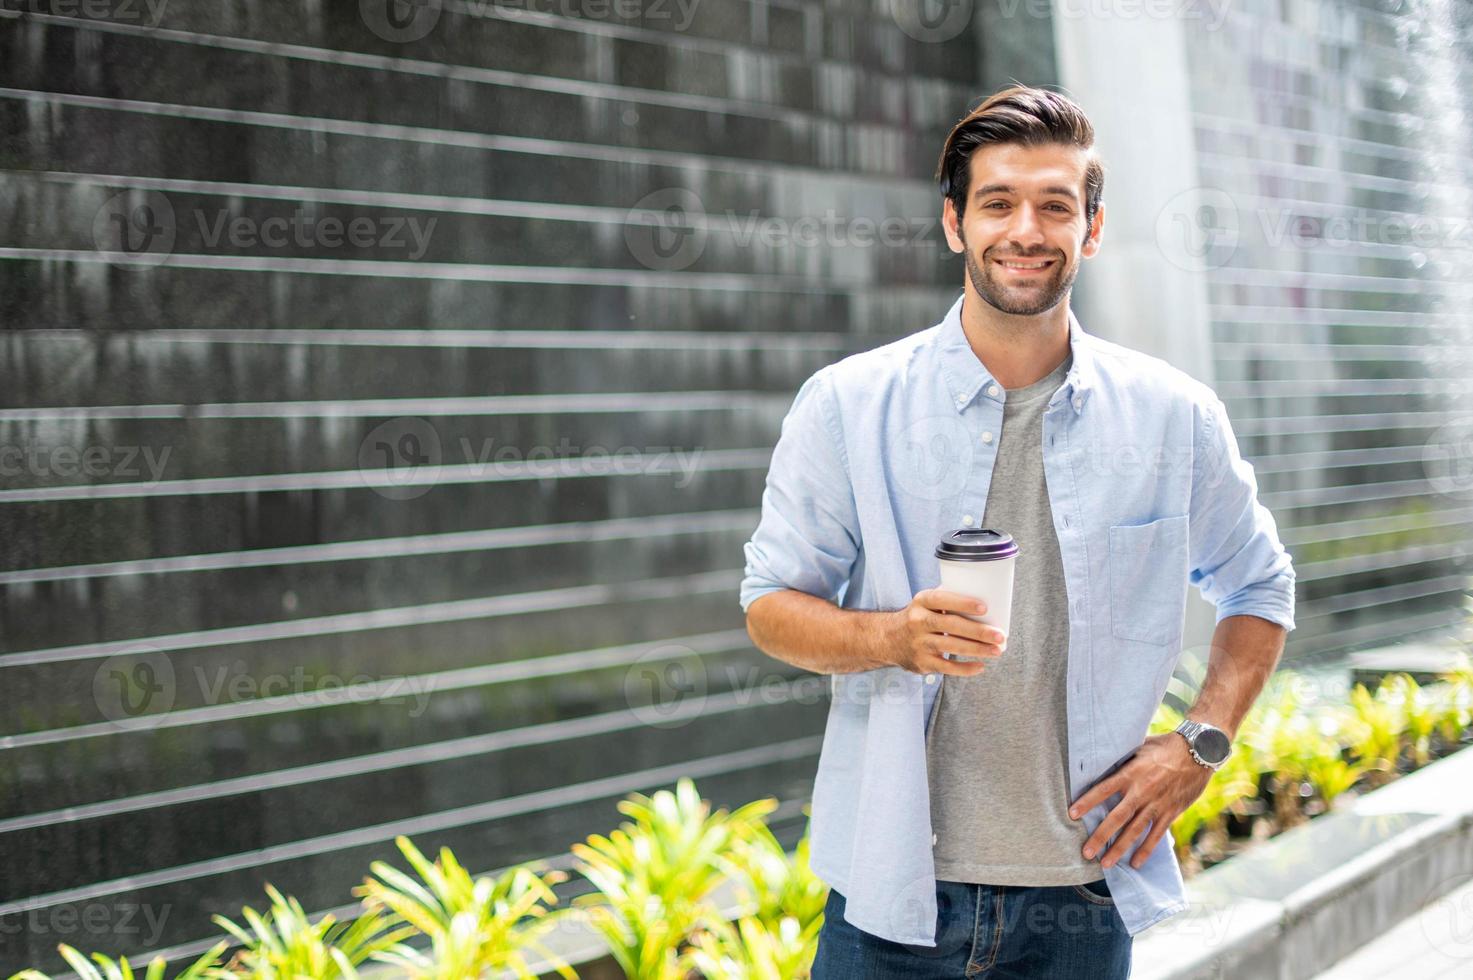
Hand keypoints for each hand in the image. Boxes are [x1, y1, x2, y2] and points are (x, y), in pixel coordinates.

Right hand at [884, 588, 1007, 676]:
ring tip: (997, 650)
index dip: (963, 603)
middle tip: (999, 635)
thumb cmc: (919, 618)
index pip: (942, 599)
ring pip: (952, 646)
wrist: (888, 639)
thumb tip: (988, 601)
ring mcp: (919, 643)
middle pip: (951, 625)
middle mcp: (918, 621)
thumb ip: (948, 601)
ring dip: (977, 650)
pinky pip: (947, 667)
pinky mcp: (922, 662)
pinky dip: (965, 668)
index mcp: (921, 602)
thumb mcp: (925, 603)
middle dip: (978, 631)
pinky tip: (980, 666)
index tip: (984, 607)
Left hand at [1067, 731, 1213, 869]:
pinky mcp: (1171, 812)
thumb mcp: (1139, 747)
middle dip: (1100, 836)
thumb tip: (1101, 762)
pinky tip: (1135, 863)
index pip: (1103, 789)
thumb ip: (1122, 760)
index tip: (1072, 814)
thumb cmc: (1165, 746)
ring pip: (1134, 831)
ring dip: (1119, 848)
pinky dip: (1145, 850)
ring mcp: (1157, 804)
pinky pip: (1156, 835)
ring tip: (1105, 864)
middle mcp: (1142, 791)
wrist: (1198, 752)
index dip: (1087, 802)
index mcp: (1131, 773)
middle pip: (1117, 818)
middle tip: (1086, 852)